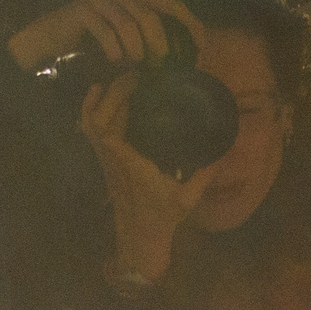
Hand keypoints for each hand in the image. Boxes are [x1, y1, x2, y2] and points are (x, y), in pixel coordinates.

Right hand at [8, 0, 205, 72]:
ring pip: (129, 24)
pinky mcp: (81, 9)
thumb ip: (149, 35)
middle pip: (149, 16)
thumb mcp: (127, 35)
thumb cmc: (93, 41)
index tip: (198, 50)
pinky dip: (115, 50)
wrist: (52, 38)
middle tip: (161, 67)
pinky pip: (106, 31)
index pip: (170, 4)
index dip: (187, 25)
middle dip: (159, 44)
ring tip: (137, 66)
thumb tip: (184, 53)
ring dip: (136, 50)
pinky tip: (116, 61)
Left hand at [80, 73, 212, 284]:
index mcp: (132, 165)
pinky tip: (98, 91)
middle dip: (113, 94)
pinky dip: (89, 108)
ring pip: (90, 122)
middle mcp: (113, 158)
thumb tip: (222, 151)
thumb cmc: (164, 215)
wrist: (138, 234)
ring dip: (101, 98)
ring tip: (120, 79)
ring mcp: (105, 157)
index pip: (113, 134)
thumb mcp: (188, 197)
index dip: (118, 106)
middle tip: (135, 75)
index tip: (138, 85)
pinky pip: (88, 129)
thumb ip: (204, 174)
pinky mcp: (102, 158)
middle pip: (100, 120)